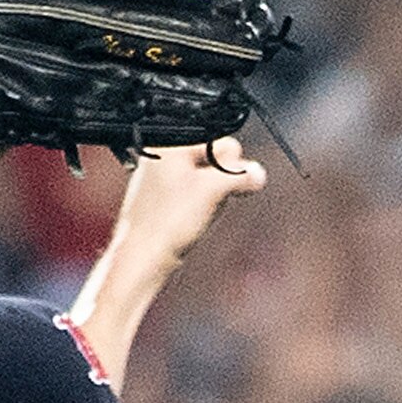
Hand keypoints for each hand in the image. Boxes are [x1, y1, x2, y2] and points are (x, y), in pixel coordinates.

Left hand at [107, 135, 267, 275]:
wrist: (143, 259)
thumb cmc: (167, 222)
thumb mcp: (212, 189)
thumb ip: (240, 175)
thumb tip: (258, 173)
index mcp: (169, 145)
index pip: (221, 143)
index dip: (231, 166)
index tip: (225, 187)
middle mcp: (162, 157)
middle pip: (215, 162)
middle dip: (220, 182)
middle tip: (206, 203)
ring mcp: (162, 180)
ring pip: (206, 181)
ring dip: (212, 197)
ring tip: (196, 214)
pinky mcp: (163, 201)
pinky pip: (194, 197)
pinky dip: (199, 208)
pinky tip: (191, 222)